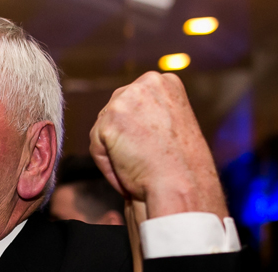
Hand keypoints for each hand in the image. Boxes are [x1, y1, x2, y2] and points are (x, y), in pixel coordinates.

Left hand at [89, 72, 226, 219]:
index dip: (136, 130)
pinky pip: (96, 146)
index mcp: (165, 81)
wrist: (180, 184)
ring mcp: (126, 99)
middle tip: (141, 160)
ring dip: (114, 152)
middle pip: (114, 112)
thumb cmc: (180, 165)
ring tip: (138, 165)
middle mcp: (145, 83)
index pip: (133, 103)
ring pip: (103, 129)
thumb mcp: (172, 123)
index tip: (147, 148)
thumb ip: (150, 114)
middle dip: (122, 138)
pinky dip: (107, 164)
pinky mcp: (110, 120)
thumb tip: (127, 119)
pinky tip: (128, 171)